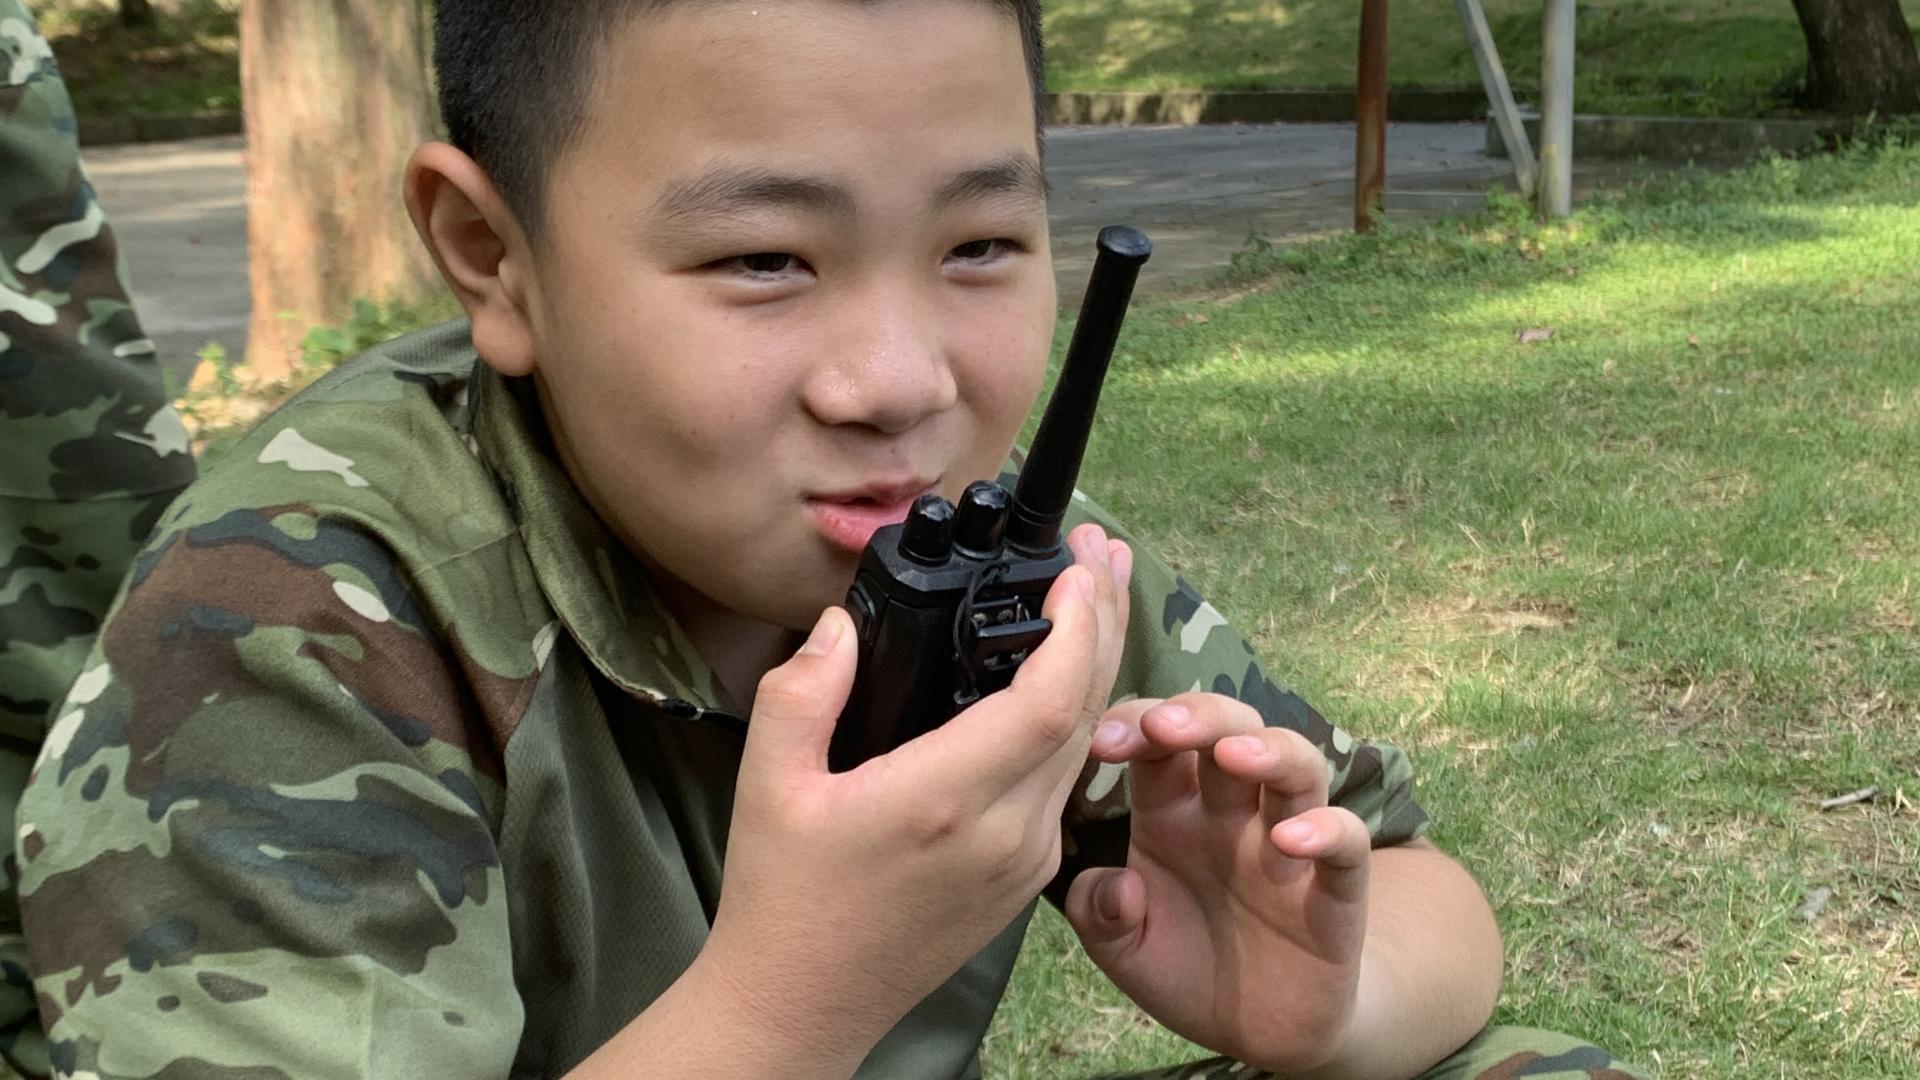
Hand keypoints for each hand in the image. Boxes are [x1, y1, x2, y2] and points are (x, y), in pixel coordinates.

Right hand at [700, 524, 1133, 1057]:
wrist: (803, 1004)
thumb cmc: (783, 898)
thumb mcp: (767, 782)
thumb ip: (803, 691)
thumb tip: (844, 621)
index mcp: (944, 801)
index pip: (1049, 700)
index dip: (1079, 628)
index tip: (1078, 570)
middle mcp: (1005, 833)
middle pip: (1087, 710)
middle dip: (1106, 622)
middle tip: (1105, 552)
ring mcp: (1025, 859)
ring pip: (1086, 744)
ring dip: (1100, 664)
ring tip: (1098, 595)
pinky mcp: (1027, 876)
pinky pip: (1067, 780)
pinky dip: (1079, 714)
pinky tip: (1067, 674)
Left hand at [1062, 692, 1372, 1073]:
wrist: (1257, 1033)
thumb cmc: (1186, 970)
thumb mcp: (1124, 950)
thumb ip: (1099, 916)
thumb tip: (1113, 887)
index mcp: (1173, 813)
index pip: (1158, 742)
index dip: (1134, 725)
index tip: (1102, 743)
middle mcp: (1231, 814)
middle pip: (1229, 730)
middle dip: (1200, 715)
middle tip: (1163, 726)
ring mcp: (1288, 843)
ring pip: (1295, 765)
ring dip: (1266, 749)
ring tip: (1233, 754)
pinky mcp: (1336, 887)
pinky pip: (1348, 840)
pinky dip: (1326, 829)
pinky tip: (1292, 839)